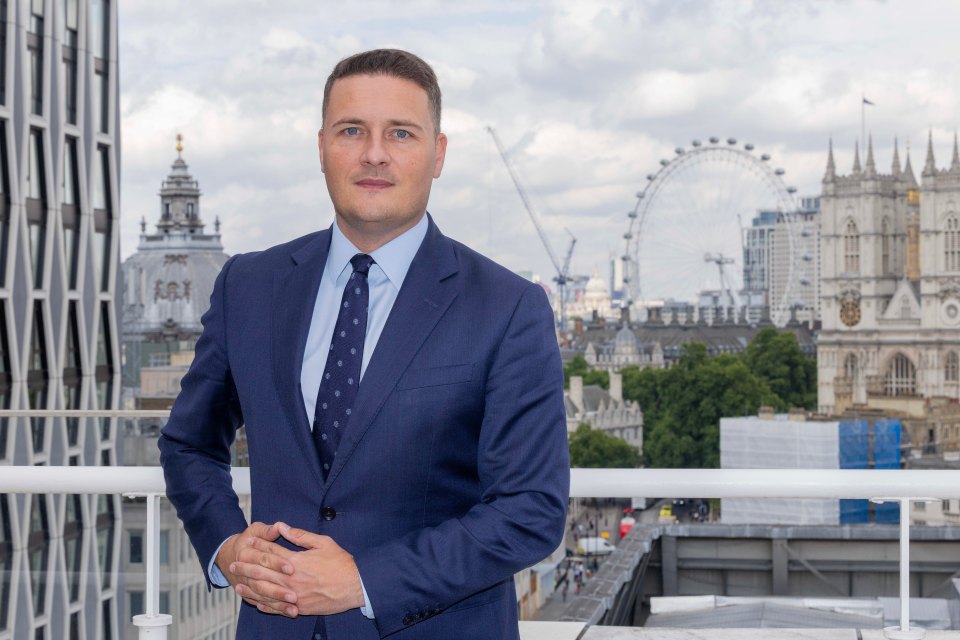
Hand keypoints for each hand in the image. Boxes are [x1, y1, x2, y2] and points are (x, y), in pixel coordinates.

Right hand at [215, 522, 297, 616]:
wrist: (229, 556)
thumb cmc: (248, 540)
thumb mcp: (255, 530)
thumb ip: (267, 530)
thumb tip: (279, 527)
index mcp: (246, 552)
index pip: (263, 558)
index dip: (277, 563)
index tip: (291, 567)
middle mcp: (244, 571)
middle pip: (262, 581)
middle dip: (278, 589)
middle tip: (294, 595)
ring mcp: (246, 584)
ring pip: (262, 595)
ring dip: (277, 602)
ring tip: (293, 607)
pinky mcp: (250, 594)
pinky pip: (262, 603)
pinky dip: (274, 608)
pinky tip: (288, 612)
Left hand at [230, 521, 364, 615]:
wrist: (355, 586)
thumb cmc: (341, 563)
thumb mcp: (323, 542)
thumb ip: (301, 536)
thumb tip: (283, 527)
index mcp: (296, 561)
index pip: (270, 551)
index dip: (257, 546)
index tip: (247, 541)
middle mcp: (291, 579)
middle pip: (262, 572)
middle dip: (246, 566)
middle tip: (233, 563)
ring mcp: (294, 595)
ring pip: (265, 591)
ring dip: (249, 586)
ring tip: (237, 582)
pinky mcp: (299, 608)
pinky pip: (276, 608)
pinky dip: (263, 604)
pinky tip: (254, 601)